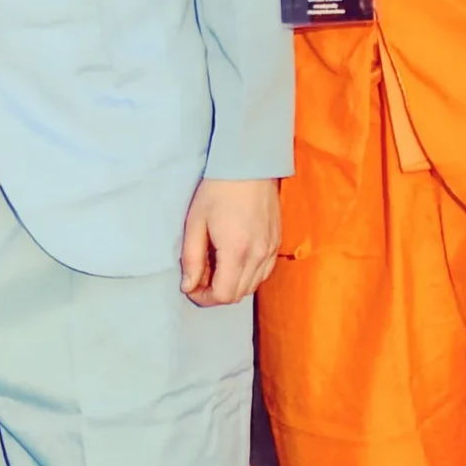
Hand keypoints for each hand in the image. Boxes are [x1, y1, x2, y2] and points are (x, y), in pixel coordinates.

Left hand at [181, 178, 280, 305]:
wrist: (249, 166)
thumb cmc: (217, 190)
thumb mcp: (195, 223)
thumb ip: (192, 259)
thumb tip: (188, 286)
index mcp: (237, 251)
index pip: (223, 295)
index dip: (204, 298)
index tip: (191, 287)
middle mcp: (258, 255)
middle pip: (238, 294)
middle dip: (216, 293)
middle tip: (199, 276)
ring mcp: (271, 250)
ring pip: (252, 286)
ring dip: (232, 285)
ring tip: (215, 267)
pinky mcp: (277, 243)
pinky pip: (263, 272)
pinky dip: (247, 275)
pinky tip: (233, 260)